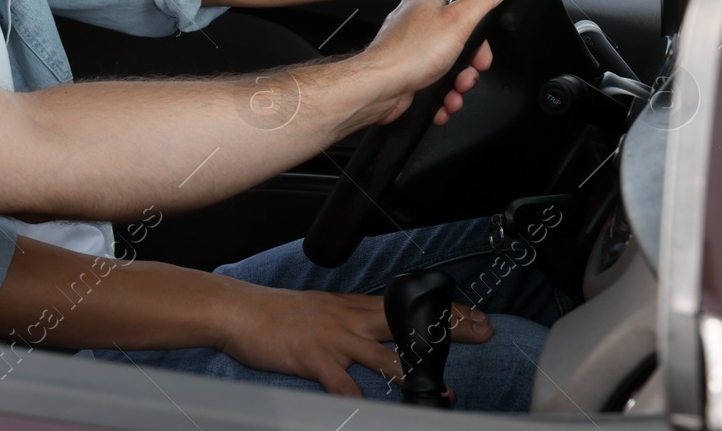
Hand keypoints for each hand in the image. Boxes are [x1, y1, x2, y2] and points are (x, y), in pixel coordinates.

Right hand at [215, 282, 491, 396]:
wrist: (239, 311)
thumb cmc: (276, 314)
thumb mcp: (321, 310)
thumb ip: (349, 321)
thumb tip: (374, 334)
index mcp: (351, 307)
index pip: (406, 306)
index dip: (442, 310)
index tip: (475, 315)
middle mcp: (349, 319)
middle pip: (407, 322)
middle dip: (446, 328)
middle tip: (483, 332)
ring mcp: (334, 339)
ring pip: (384, 357)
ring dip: (415, 375)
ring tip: (442, 391)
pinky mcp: (315, 359)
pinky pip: (345, 387)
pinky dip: (361, 404)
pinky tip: (372, 415)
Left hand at [345, 0, 515, 129]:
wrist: (378, 88)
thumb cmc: (409, 54)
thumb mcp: (458, 21)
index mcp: (425, 3)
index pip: (464, 17)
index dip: (477, 41)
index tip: (480, 56)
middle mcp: (415, 24)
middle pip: (459, 47)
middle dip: (466, 70)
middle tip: (465, 77)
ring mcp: (410, 51)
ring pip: (447, 69)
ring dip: (456, 87)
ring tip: (452, 94)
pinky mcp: (406, 73)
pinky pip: (433, 85)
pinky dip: (441, 97)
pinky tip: (441, 102)